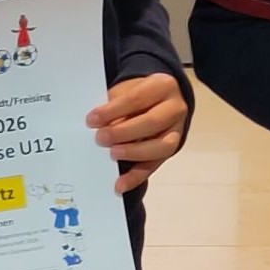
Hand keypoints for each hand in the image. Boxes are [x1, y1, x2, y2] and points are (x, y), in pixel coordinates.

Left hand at [89, 73, 190, 194]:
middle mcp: (176, 108)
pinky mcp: (171, 151)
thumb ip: (115, 106)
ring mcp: (177, 131)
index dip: (114, 110)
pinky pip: (155, 165)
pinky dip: (136, 177)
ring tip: (112, 155)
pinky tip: (120, 184)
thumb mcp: (126, 90)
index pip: (138, 98)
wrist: (158, 98)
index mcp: (163, 86)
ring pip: (162, 146)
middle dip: (124, 132)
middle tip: (101, 138)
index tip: (92, 120)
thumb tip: (99, 126)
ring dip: (134, 152)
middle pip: (153, 122)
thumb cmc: (138, 94)